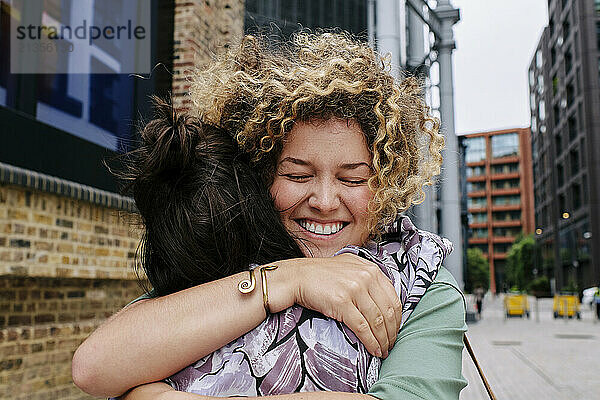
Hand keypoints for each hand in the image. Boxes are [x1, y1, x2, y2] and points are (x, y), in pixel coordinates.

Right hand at [284, 254, 401, 357]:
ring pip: (377, 321)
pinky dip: (371, 342)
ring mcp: (354, 289)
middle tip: (391, 345)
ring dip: (383, 340)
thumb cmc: (322, 275)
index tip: (395, 330)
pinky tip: (374, 350)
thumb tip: (385, 299)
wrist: (297, 276)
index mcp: (371, 269)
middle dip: (392, 332)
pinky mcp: (342, 302)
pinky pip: (363, 328)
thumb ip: (368, 278)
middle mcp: (366, 277)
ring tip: (383, 351)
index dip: (398, 319)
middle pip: (388, 311)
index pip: (394, 298)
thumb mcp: (350, 269)